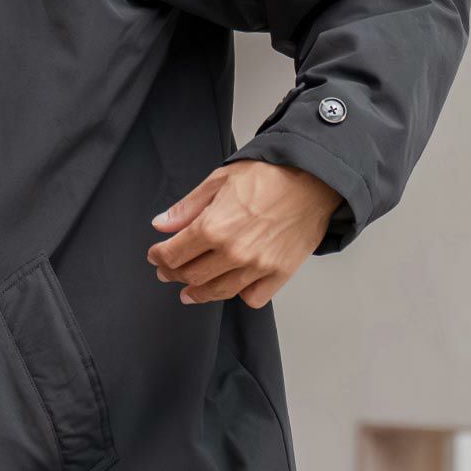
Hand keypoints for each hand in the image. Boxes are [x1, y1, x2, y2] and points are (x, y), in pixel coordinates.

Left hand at [145, 161, 341, 308]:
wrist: (315, 178)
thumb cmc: (270, 174)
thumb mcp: (219, 181)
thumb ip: (187, 208)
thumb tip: (161, 224)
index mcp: (214, 227)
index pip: (173, 255)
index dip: (158, 257)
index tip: (155, 255)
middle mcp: (234, 252)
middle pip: (191, 277)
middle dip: (173, 275)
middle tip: (168, 272)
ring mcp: (258, 266)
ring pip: (218, 292)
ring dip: (199, 293)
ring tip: (190, 292)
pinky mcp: (280, 273)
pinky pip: (252, 297)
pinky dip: (240, 294)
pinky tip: (233, 285)